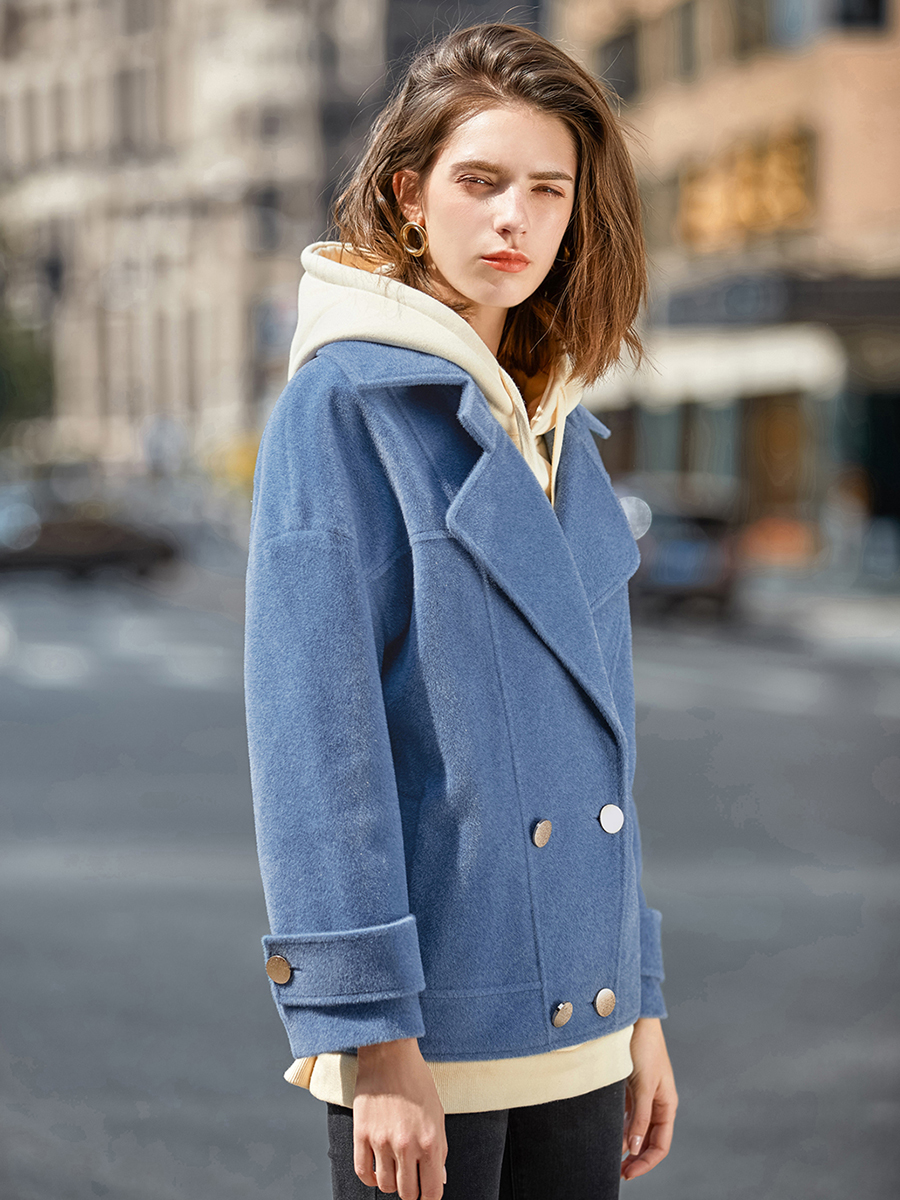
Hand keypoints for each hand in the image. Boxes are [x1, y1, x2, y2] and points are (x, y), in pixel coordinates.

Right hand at [353, 1037, 447, 1198]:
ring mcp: (381, 1141)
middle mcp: (406, 1145)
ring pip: (385, 1185)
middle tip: (411, 1181)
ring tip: (395, 1169)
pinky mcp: (361, 1134)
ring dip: (391, 1182)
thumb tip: (440, 1178)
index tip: (427, 1193)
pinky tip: (377, 1169)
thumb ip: (440, 1149)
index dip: (430, 1196)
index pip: (432, 1191)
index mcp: (430, 1140)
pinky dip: (370, 1177)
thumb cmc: (415, 1079)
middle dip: (412, 1191)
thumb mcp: (437, 1114)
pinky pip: (363, 1172)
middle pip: (407, 1193)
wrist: (389, 1054)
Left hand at [621, 1017, 677, 1180]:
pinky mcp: (631, 1086)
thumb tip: (633, 1148)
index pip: (660, 1144)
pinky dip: (620, 1126)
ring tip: (611, 1158)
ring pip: (637, 1128)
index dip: (646, 1162)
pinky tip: (609, 1134)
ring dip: (626, 1144)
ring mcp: (644, 1094)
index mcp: (666, 1104)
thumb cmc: (644, 1047)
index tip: (628, 1173)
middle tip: (618, 1172)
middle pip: (648, 1140)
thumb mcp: (643, 1084)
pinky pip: (628, 1114)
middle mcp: (657, 1102)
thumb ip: (639, 1117)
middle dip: (636, 1158)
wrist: (635, 1018)